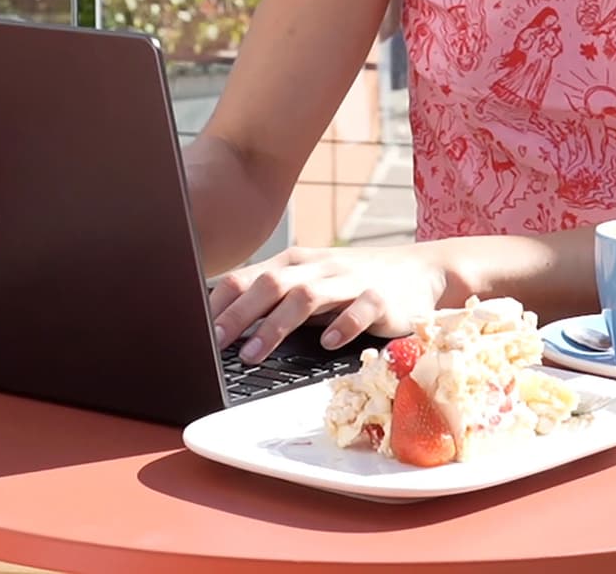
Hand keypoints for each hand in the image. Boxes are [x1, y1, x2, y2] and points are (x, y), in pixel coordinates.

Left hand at [209, 244, 445, 362]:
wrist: (420, 271)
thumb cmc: (354, 284)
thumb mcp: (312, 284)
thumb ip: (275, 299)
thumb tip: (224, 325)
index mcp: (296, 263)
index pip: (249, 276)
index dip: (222, 302)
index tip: (195, 328)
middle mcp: (319, 267)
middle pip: (272, 283)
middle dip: (239, 313)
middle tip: (214, 342)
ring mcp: (349, 280)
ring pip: (307, 295)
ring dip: (276, 324)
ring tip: (253, 352)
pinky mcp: (380, 298)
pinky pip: (358, 309)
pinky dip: (341, 325)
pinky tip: (326, 342)